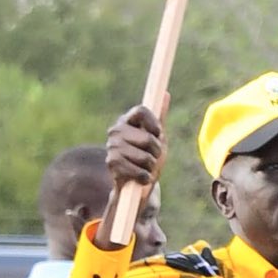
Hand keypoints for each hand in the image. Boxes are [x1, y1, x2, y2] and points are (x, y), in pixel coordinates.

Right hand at [100, 105, 163, 238]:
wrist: (138, 182)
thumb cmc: (149, 156)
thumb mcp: (158, 137)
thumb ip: (159, 117)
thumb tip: (166, 94)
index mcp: (127, 120)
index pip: (142, 110)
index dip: (155, 124)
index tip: (158, 134)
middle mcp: (116, 130)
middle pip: (148, 138)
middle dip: (156, 151)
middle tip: (151, 156)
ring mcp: (112, 146)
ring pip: (145, 156)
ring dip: (151, 166)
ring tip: (144, 167)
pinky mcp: (111, 163)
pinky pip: (138, 169)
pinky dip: (144, 176)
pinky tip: (140, 177)